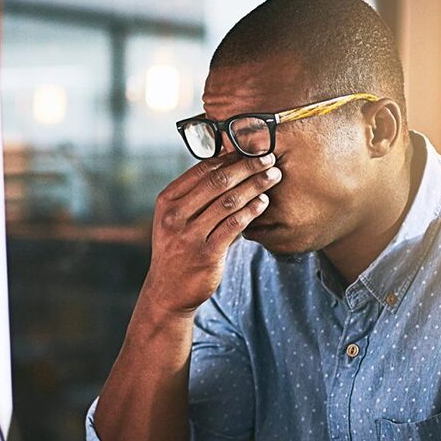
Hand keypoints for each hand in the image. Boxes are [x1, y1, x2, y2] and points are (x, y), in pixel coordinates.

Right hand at [140, 152, 280, 314]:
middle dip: (247, 167)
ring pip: (229, 202)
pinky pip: (234, 225)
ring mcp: (189, 235)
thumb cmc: (177, 249)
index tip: (251, 150)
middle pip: (218, 182)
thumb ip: (195, 196)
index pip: (202, 170)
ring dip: (255, 186)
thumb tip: (229, 166)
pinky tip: (263, 202)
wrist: (168, 291)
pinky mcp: (206, 253)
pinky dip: (251, 211)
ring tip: (273, 177)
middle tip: (269, 159)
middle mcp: (175, 215)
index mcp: (167, 200)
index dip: (230, 156)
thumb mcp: (175, 219)